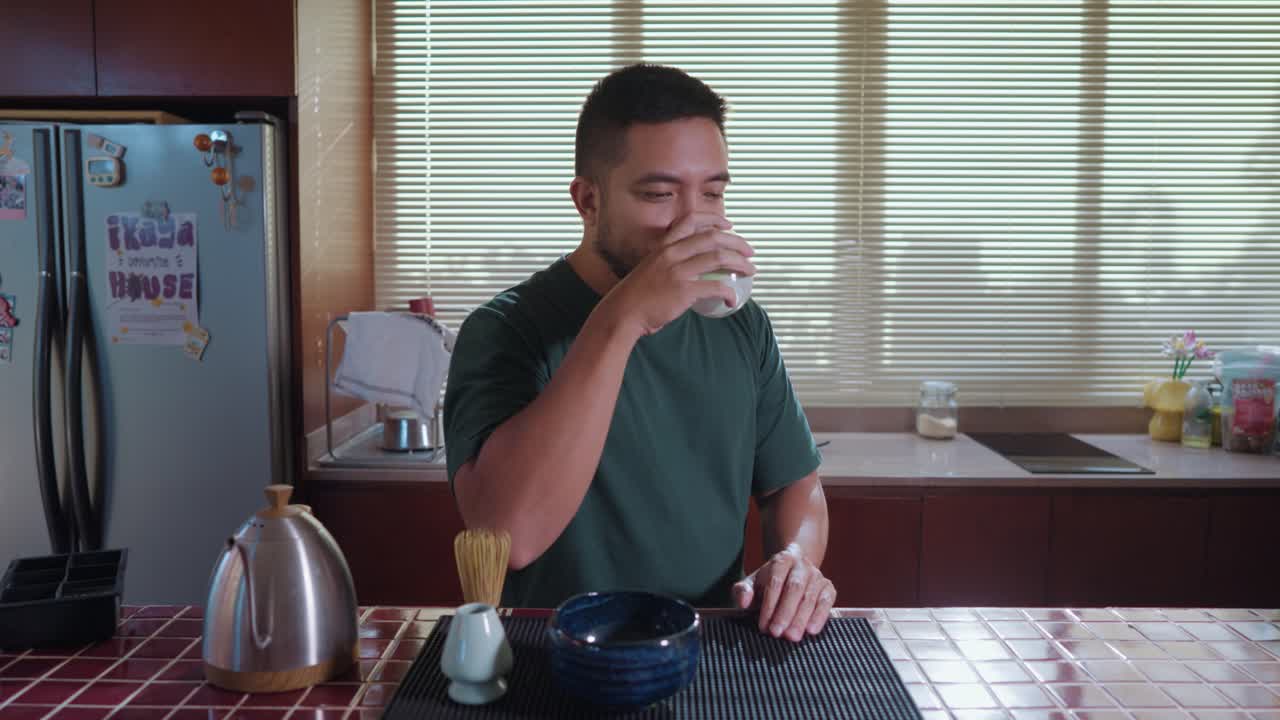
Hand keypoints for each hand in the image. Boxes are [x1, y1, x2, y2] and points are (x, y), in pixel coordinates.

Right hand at [596, 212, 754, 337]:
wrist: (622, 313)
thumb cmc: (635, 297)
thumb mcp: (649, 270)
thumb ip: (668, 266)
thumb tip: (688, 272)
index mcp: (664, 246)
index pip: (690, 220)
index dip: (713, 219)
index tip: (728, 224)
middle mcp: (672, 253)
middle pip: (712, 238)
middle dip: (736, 242)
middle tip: (749, 251)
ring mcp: (678, 271)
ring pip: (719, 258)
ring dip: (740, 263)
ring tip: (750, 270)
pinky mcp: (684, 290)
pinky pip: (716, 287)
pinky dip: (729, 293)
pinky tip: (732, 299)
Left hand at [732, 544, 835, 641]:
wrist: (794, 570)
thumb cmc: (768, 581)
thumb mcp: (752, 582)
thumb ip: (743, 590)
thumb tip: (743, 602)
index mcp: (782, 560)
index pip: (775, 581)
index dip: (769, 605)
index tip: (763, 626)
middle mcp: (801, 565)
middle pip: (794, 588)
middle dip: (785, 613)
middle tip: (777, 633)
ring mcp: (817, 575)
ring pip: (810, 597)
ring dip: (801, 618)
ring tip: (792, 637)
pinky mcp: (828, 587)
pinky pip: (826, 601)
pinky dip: (820, 616)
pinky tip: (811, 630)